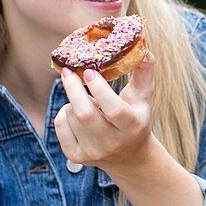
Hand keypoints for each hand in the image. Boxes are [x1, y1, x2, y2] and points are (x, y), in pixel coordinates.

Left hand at [54, 53, 155, 169]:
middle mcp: (112, 142)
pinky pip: (61, 126)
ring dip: (74, 101)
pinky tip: (76, 113)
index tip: (88, 71)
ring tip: (86, 100)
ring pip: (71, 116)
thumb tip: (144, 48)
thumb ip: (144, 73)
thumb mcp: (144, 98)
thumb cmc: (136, 118)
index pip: (113, 110)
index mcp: (132, 126)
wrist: (129, 156)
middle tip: (68, 71)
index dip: (99, 89)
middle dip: (73, 89)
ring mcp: (93, 152)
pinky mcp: (76, 156)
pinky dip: (64, 113)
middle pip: (85, 114)